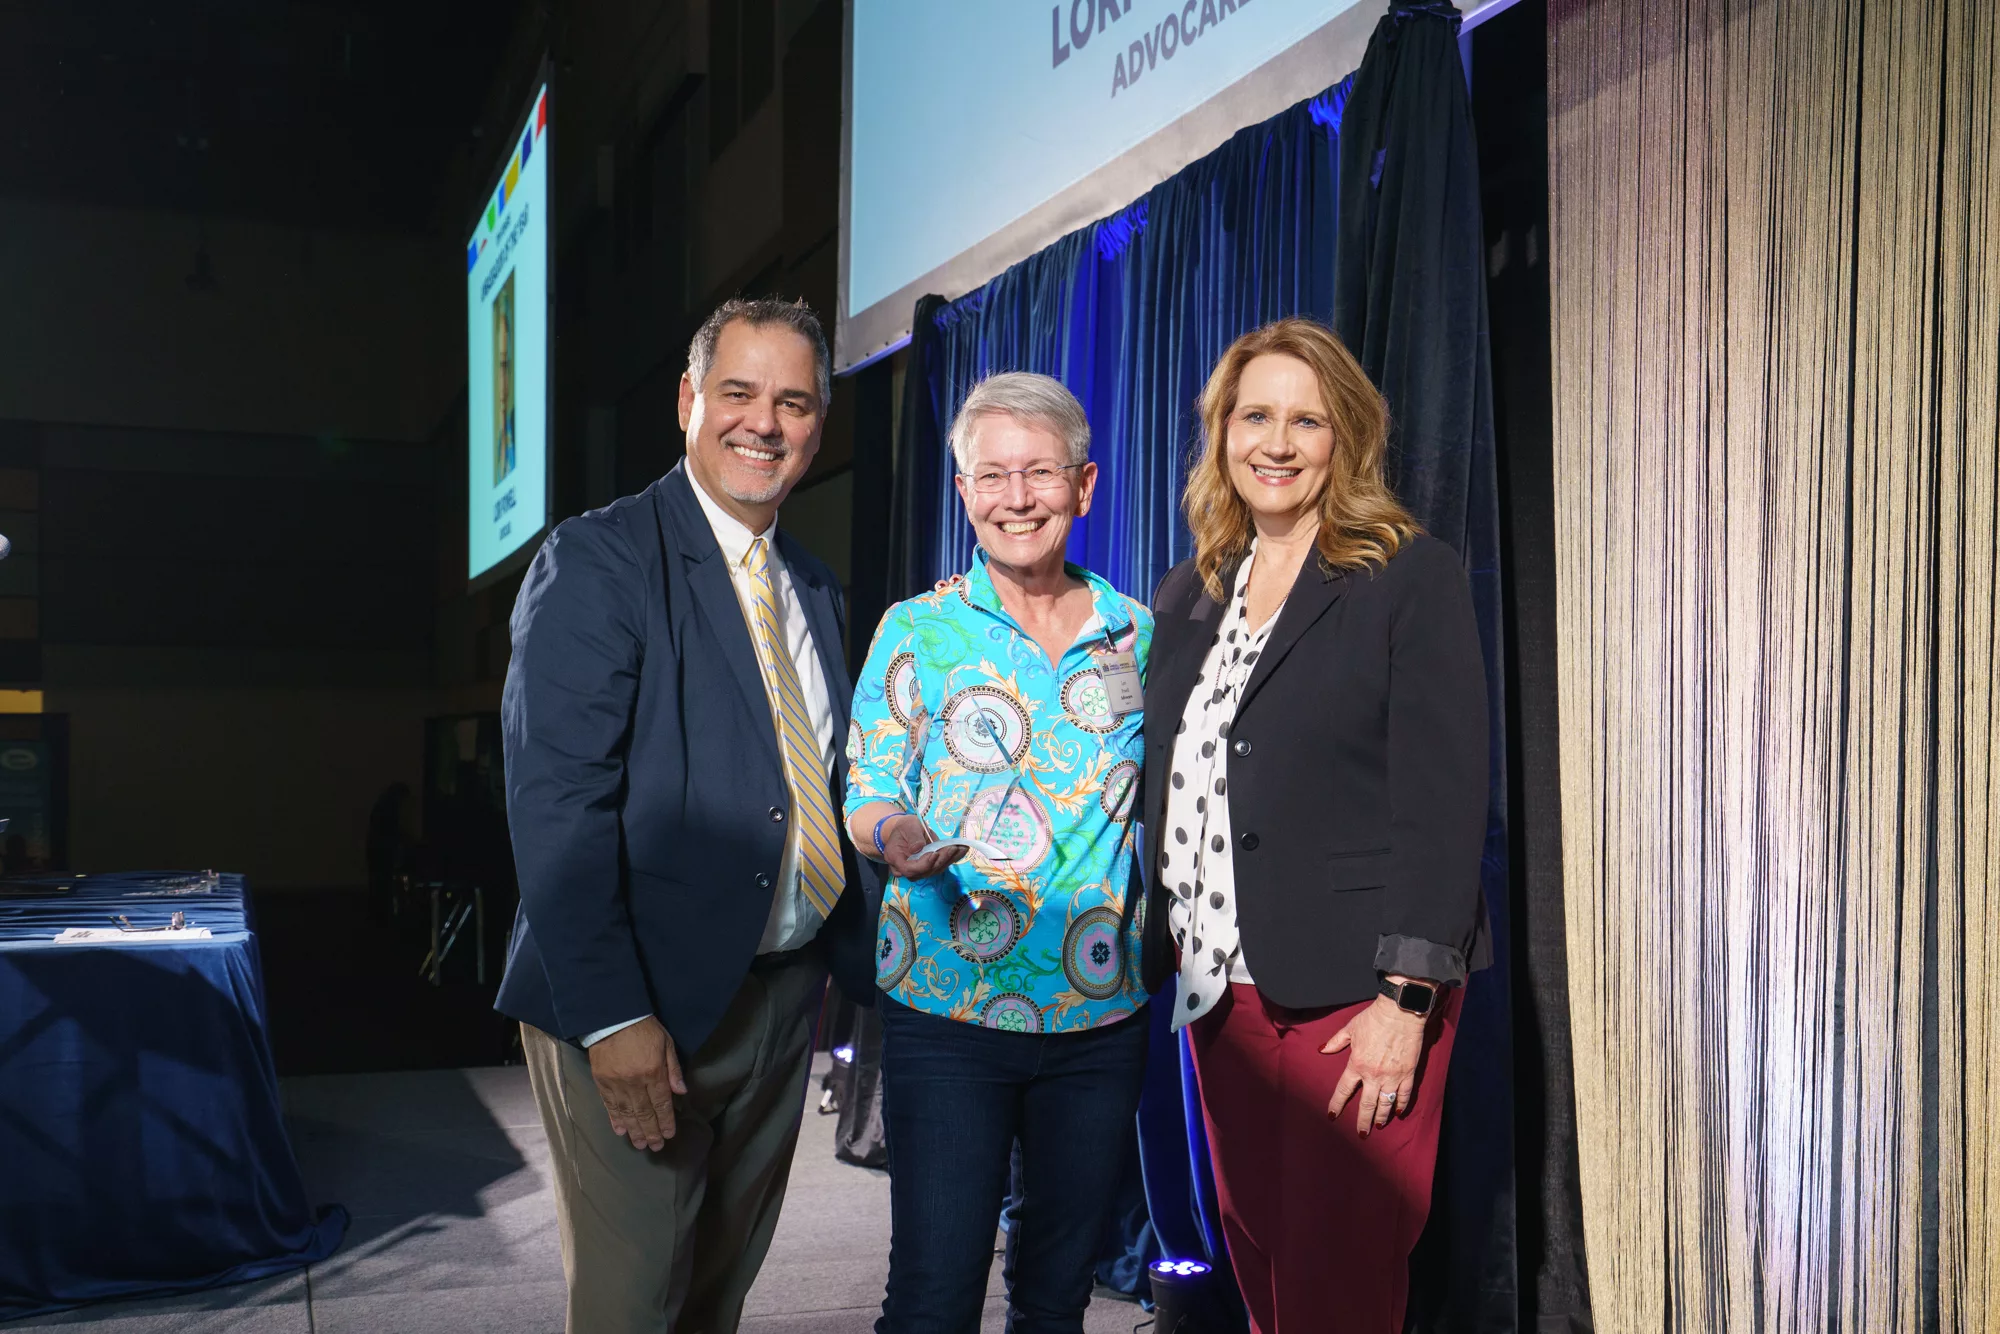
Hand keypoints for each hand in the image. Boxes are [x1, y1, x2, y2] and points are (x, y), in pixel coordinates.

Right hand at [587, 1016, 685, 1151]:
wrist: (612, 1018)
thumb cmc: (644, 1029)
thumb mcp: (666, 1043)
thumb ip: (673, 1069)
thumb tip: (681, 1093)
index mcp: (653, 1072)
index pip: (661, 1103)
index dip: (665, 1121)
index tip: (669, 1134)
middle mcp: (635, 1082)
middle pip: (644, 1113)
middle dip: (651, 1132)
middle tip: (656, 1147)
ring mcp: (616, 1084)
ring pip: (627, 1113)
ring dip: (634, 1131)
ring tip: (640, 1145)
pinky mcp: (602, 1082)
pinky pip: (609, 1105)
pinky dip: (615, 1119)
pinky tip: (620, 1131)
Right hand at [878, 814, 966, 880]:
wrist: (905, 831)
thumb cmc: (905, 827)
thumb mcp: (908, 826)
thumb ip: (913, 837)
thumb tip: (918, 848)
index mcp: (895, 858)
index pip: (908, 869)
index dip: (923, 864)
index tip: (934, 854)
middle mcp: (905, 868)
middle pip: (924, 872)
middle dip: (940, 860)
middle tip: (952, 848)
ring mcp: (917, 870)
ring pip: (934, 870)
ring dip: (948, 860)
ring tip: (960, 848)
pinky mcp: (928, 867)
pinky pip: (940, 866)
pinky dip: (952, 859)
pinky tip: (962, 850)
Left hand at [1323, 992, 1428, 1137]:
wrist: (1399, 1012)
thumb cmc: (1373, 1018)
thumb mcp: (1350, 1029)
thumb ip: (1336, 1042)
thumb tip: (1322, 1050)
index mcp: (1357, 1064)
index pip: (1344, 1090)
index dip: (1337, 1104)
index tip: (1332, 1115)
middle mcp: (1373, 1075)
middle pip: (1367, 1104)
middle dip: (1363, 1121)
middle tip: (1362, 1134)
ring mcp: (1392, 1076)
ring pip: (1386, 1103)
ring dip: (1382, 1117)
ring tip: (1378, 1126)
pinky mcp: (1408, 1073)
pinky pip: (1404, 1094)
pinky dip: (1401, 1105)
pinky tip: (1398, 1113)